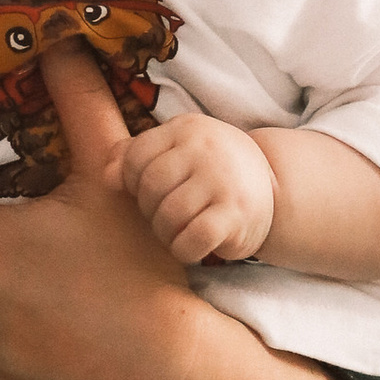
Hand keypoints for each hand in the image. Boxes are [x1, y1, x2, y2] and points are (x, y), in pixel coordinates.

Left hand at [120, 110, 275, 265]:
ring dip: (165, 233)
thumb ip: (136, 155)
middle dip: (149, 210)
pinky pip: (193, 238)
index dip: (131, 182)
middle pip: (150, 187)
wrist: (273, 187)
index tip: (146, 193)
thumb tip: (106, 177)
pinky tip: (190, 247)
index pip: (136, 156)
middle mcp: (205, 149)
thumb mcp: (177, 150)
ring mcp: (223, 181)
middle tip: (162, 217)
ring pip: (169, 215)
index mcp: (186, 129)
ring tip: (175, 232)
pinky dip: (184, 250)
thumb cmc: (210, 170)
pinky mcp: (236, 214)